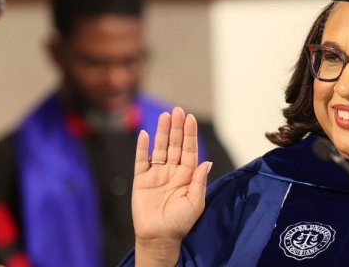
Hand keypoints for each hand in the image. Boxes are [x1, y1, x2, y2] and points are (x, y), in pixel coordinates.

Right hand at [132, 107, 211, 264]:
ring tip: (164, 116)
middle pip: (175, 144)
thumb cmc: (180, 222)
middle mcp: (172, 171)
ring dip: (162, 132)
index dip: (190, 134)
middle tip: (177, 110)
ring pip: (159, 148)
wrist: (159, 237)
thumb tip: (207, 162)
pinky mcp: (141, 180)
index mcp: (187, 175)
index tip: (190, 118)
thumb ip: (199, 182)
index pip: (189, 150)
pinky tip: (145, 134)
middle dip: (177, 128)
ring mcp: (156, 174)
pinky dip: (142, 148)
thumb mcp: (195, 202)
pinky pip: (141, 161)